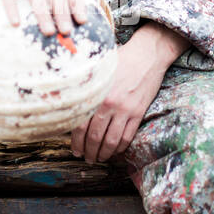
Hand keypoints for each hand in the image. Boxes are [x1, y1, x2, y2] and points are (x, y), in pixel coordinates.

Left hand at [70, 26, 183, 163]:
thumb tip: (66, 100)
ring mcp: (125, 110)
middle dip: (89, 151)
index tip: (75, 150)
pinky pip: (127, 136)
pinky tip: (115, 151)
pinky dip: (120, 147)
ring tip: (99, 158)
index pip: (80, 125)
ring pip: (111, 140)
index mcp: (95, 94)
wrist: (147, 54)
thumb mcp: (97, 70)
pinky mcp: (138, 112)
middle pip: (94, 137)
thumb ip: (85, 87)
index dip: (76, 142)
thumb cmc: (119, 59)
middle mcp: (109, 104)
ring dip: (103, 153)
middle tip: (86, 158)